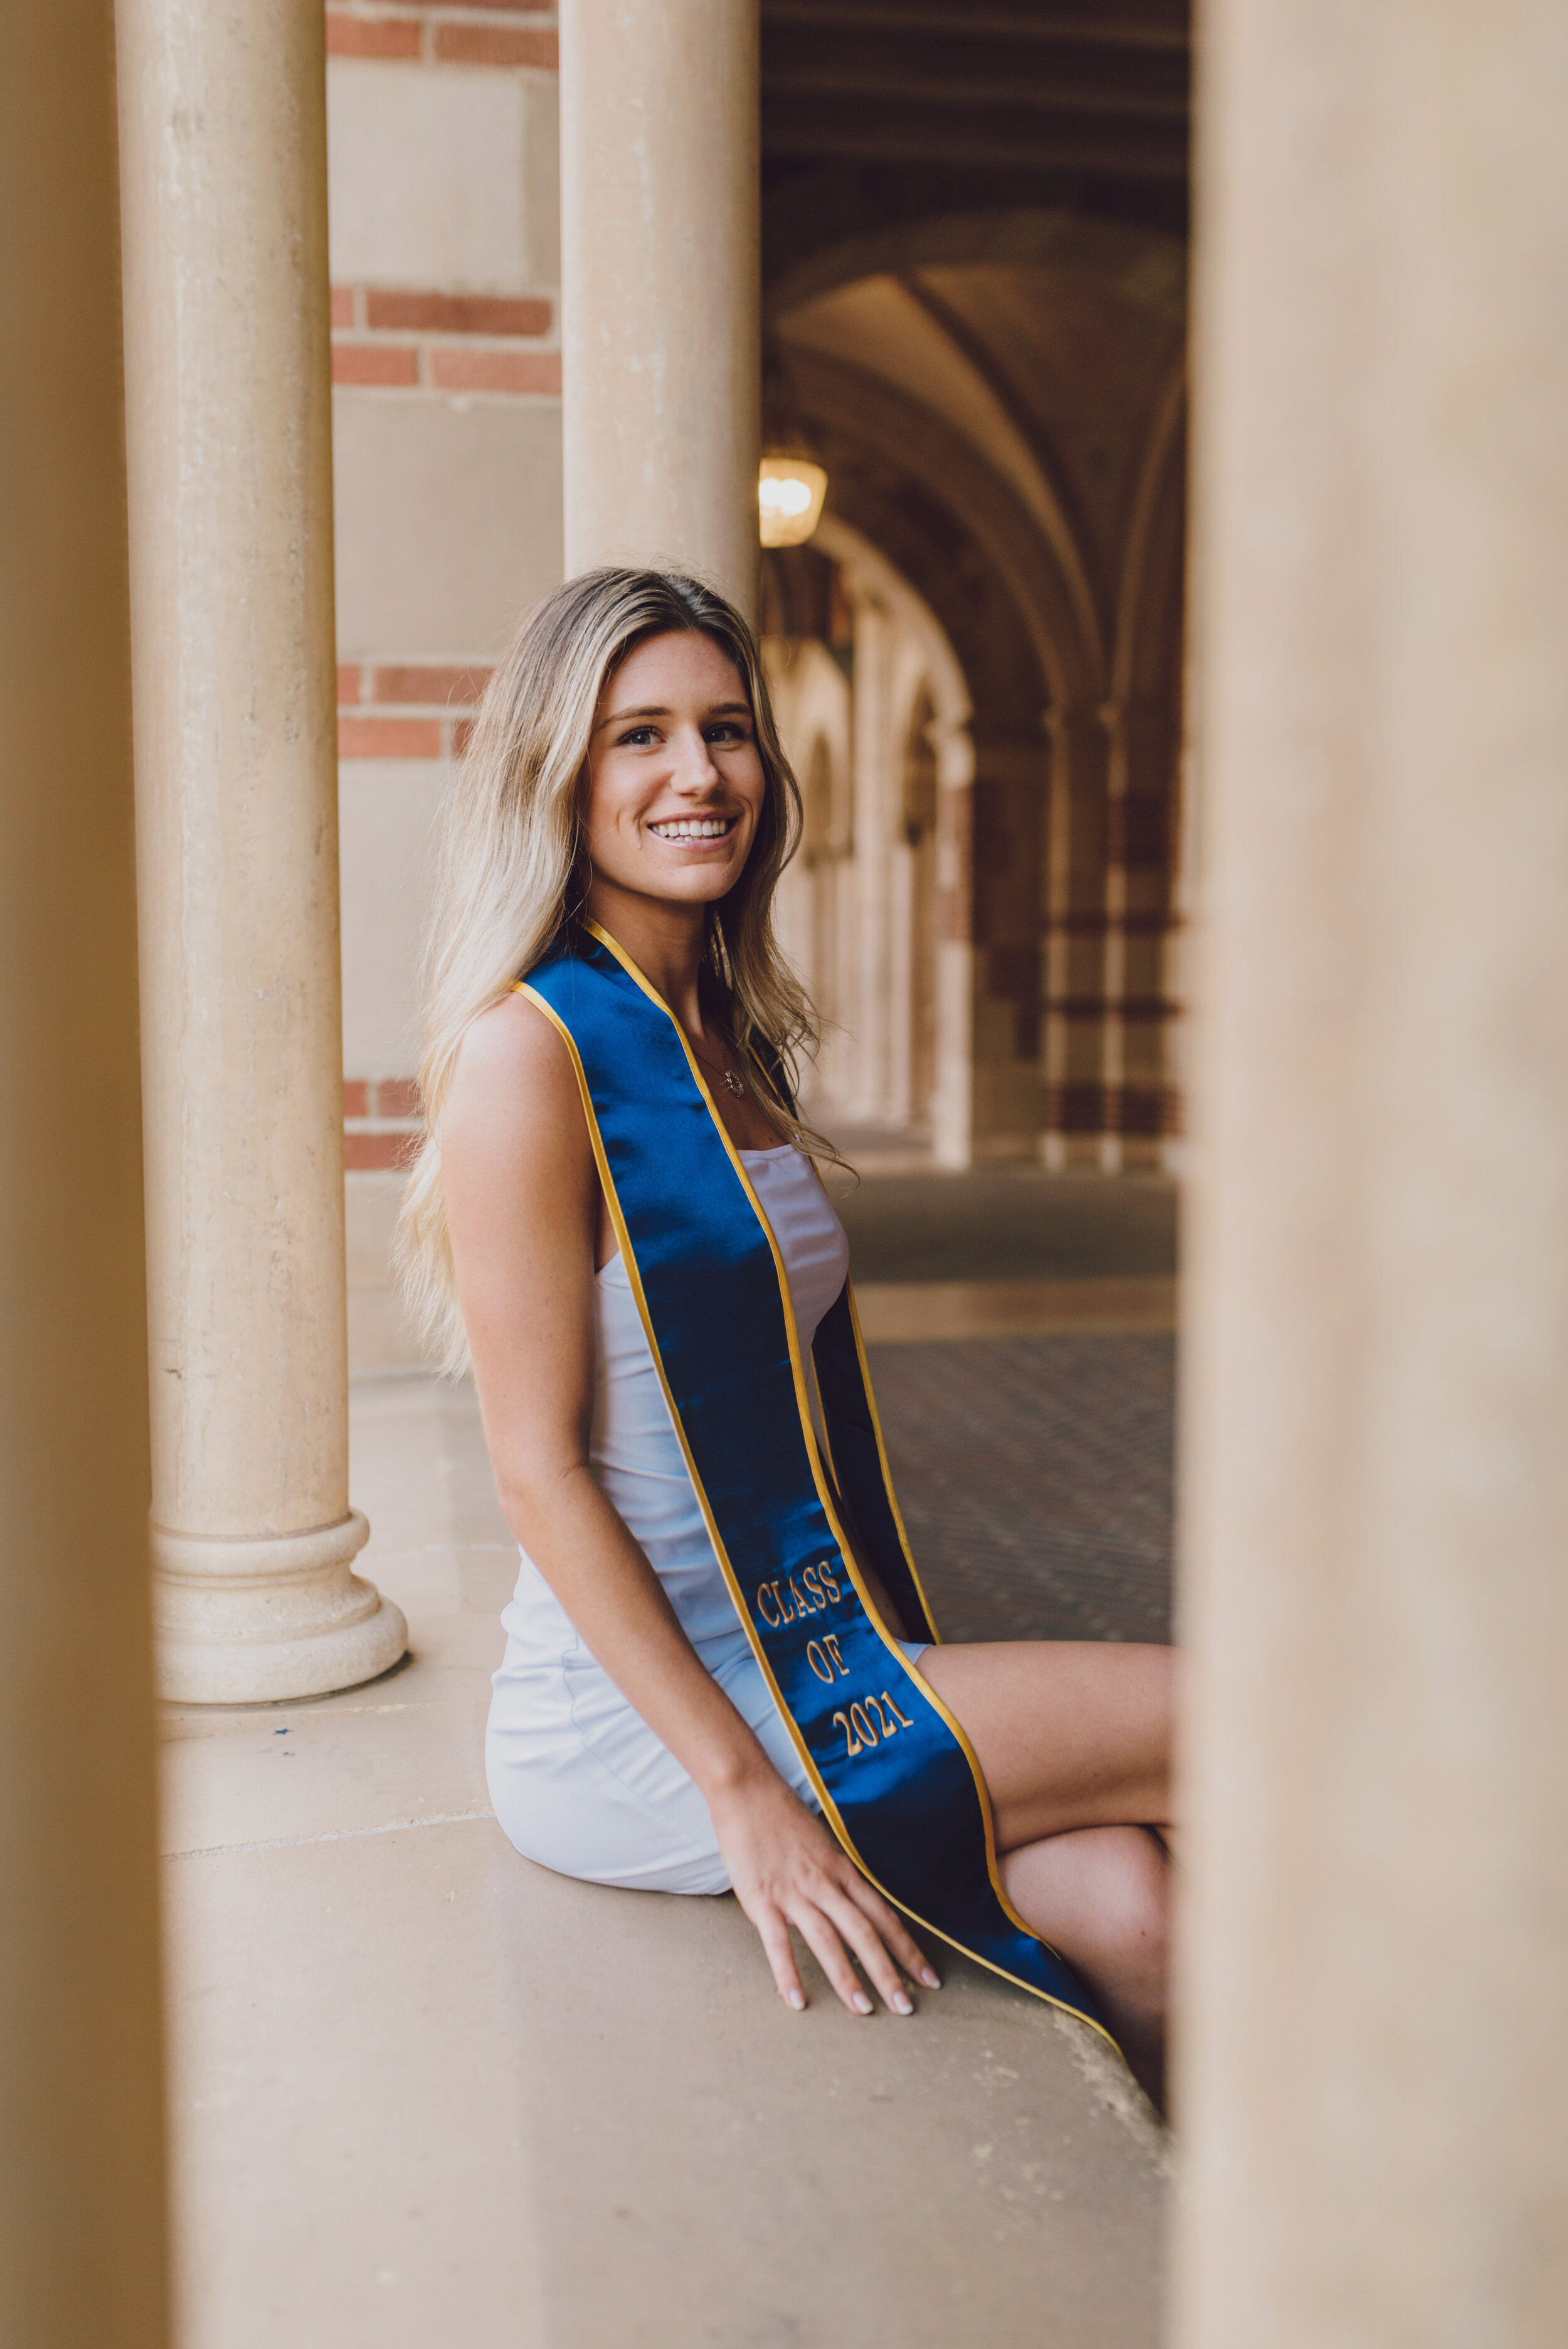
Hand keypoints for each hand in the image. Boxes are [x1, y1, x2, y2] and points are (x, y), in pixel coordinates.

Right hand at [707, 1765, 941, 2016]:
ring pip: (827, 1940)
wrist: (747, 1788)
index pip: (884, 1916)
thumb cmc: (783, 1815)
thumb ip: (835, 1878)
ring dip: (847, 1977)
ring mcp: (793, 1892)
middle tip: (906, 2009)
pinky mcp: (761, 1898)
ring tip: (863, 2011)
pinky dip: (788, 1973)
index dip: (908, 1949)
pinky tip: (798, 2001)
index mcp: (843, 1870)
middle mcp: (825, 1883)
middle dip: (888, 1973)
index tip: (929, 1978)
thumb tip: (845, 1909)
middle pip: (864, 1933)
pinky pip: (777, 1942)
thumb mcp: (822, 1845)